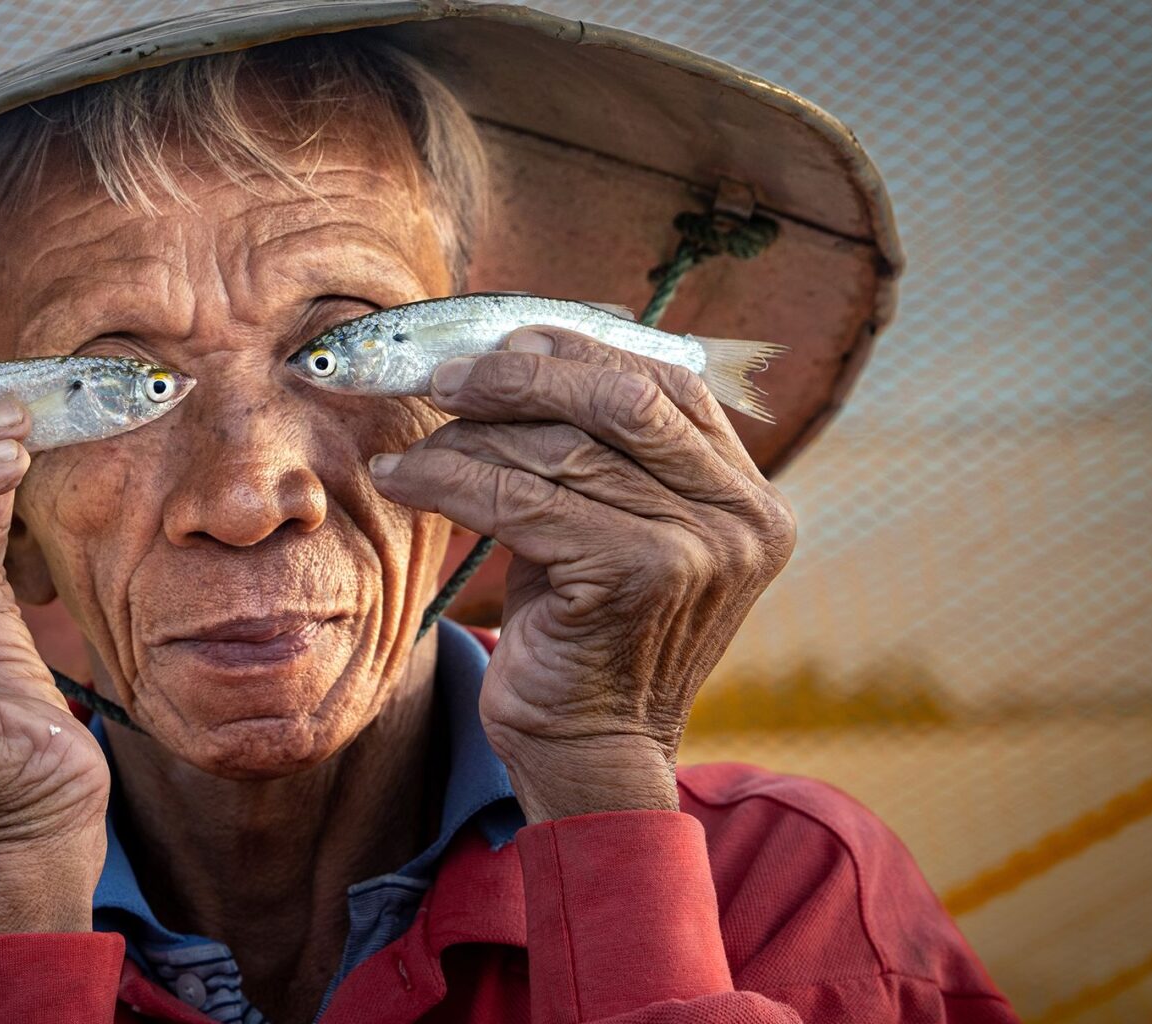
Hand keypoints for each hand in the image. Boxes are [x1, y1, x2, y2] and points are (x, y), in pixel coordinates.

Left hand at [368, 327, 795, 817]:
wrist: (588, 753)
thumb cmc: (582, 635)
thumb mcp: (607, 529)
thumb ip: (598, 452)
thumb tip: (517, 350)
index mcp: (748, 495)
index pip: (665, 382)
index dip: (577, 350)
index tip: (499, 349)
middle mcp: (743, 515)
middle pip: (620, 395)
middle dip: (522, 376)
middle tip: (445, 380)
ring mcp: (700, 545)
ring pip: (560, 448)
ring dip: (468, 438)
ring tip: (412, 446)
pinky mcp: (640, 574)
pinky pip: (522, 500)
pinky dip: (450, 480)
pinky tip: (403, 479)